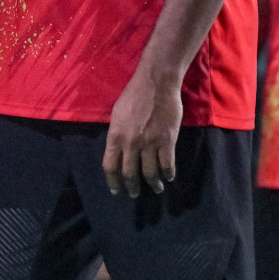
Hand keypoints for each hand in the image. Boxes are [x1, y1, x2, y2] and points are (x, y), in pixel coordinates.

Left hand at [103, 68, 181, 197]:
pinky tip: (169, 177)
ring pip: (150, 172)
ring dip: (153, 184)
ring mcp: (149, 143)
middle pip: (129, 173)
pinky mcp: (167, 141)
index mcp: (115, 136)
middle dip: (132, 187)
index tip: (116, 191)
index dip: (113, 181)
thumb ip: (117, 134)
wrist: (155, 85)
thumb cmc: (134, 96)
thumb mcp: (117, 115)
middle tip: (134, 194)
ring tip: (156, 189)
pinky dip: (168, 174)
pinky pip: (167, 164)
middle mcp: (131, 143)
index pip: (110, 166)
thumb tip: (117, 149)